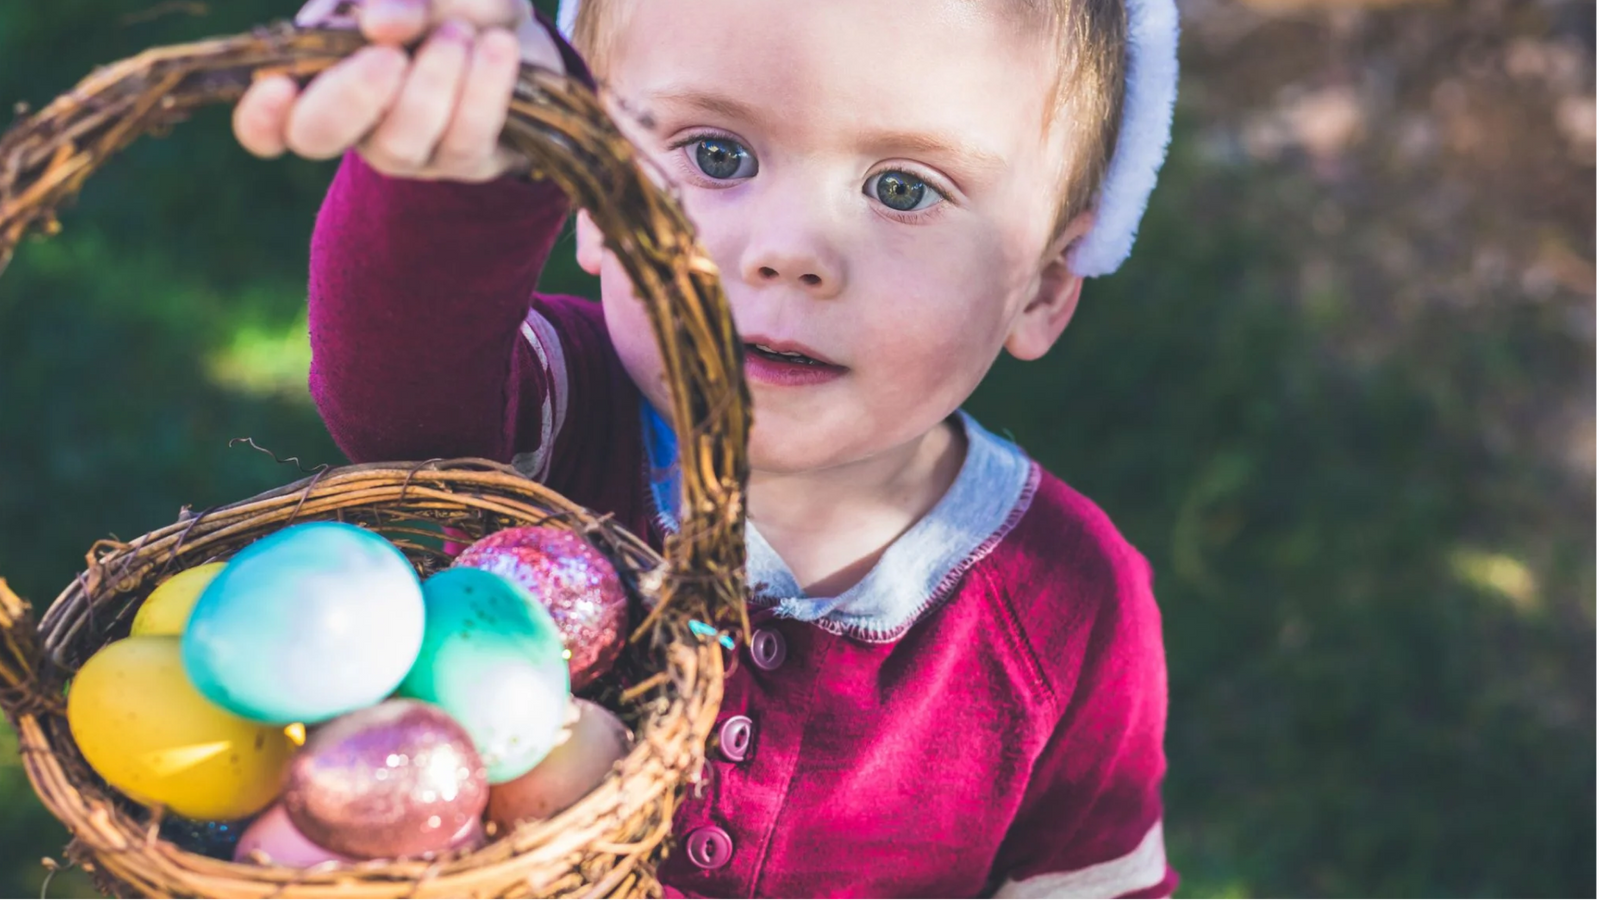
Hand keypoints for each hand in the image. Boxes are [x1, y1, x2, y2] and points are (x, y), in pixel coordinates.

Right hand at [233, 0, 565, 181]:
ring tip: (459, 32)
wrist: (512, 27)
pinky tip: (497, 47)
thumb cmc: (444, 3)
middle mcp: (355, 124)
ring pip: (400, 141)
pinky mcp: (466, 160)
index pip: (267, 122)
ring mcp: (410, 151)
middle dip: (349, 96)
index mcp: (321, 77)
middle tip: (389, 55)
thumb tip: (380, 24)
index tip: (277, 85)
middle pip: (318, 136)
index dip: (259, 117)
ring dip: (431, 80)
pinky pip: (467, 136)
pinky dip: (484, 87)